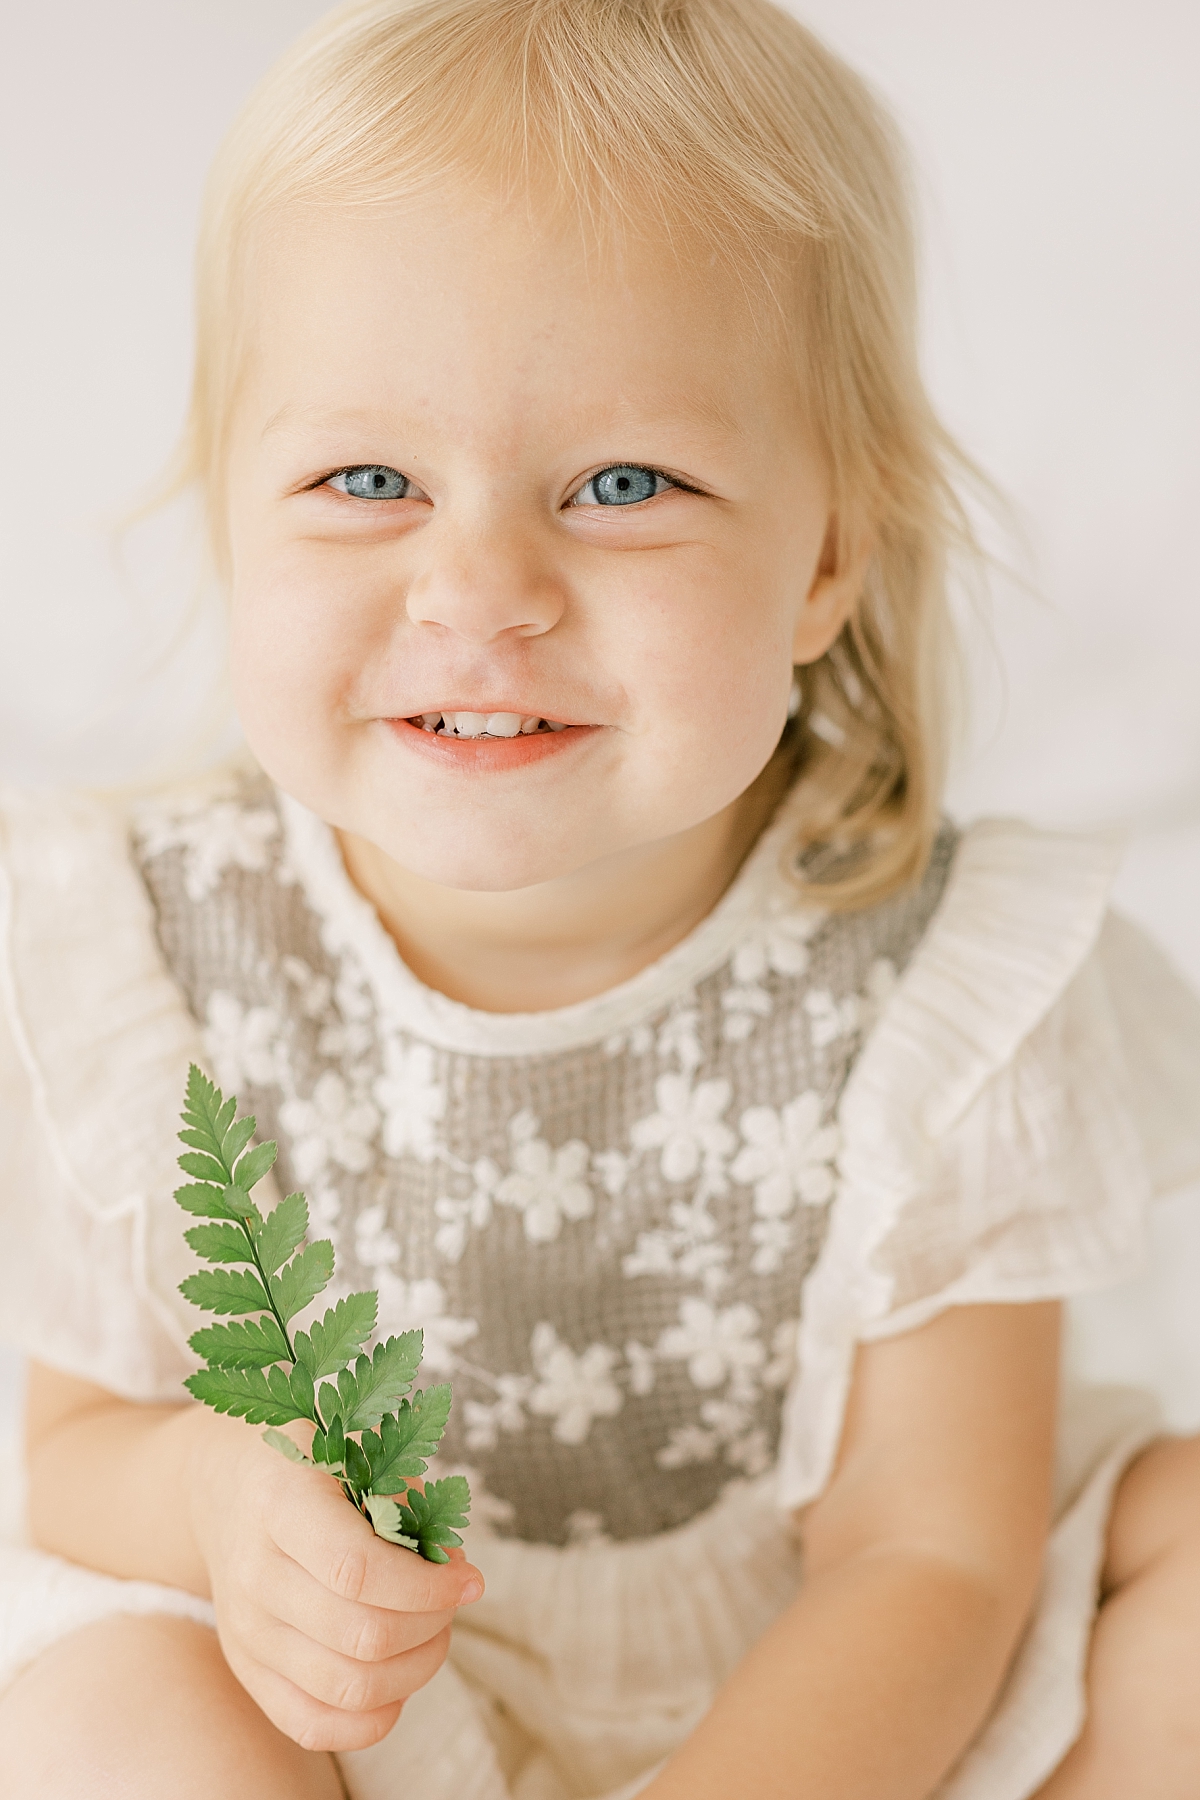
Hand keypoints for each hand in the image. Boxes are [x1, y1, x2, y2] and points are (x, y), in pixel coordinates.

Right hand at [185, 1409, 483, 1751]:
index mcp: (280, 1503)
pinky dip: (374, 1716)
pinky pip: (314, 1726)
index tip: (470, 1579)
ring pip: (348, 1689)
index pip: (357, 1570)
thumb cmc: (313, 1465)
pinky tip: (399, 1674)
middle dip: (432, 1624)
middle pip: (362, 1637)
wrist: (229, 1490)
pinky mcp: (246, 1670)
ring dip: (414, 1669)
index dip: (426, 1586)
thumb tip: (452, 1571)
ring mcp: (245, 1630)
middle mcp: (253, 1574)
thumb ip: (408, 1506)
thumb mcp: (359, 1452)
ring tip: (432, 1631)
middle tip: (453, 1598)